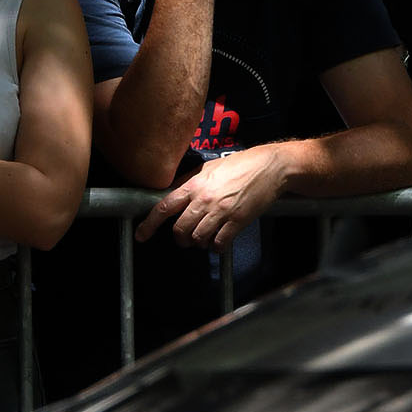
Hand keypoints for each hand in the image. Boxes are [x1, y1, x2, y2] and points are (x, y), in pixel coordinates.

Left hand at [135, 148, 286, 250]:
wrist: (269, 167)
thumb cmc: (240, 165)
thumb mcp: (208, 167)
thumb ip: (189, 182)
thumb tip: (173, 194)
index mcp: (194, 185)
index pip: (164, 207)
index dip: (149, 224)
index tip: (142, 235)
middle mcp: (204, 200)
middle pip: (180, 229)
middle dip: (180, 238)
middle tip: (185, 238)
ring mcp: (221, 212)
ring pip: (198, 238)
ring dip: (198, 242)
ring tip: (205, 237)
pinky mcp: (237, 221)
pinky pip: (219, 243)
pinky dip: (216, 246)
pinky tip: (218, 241)